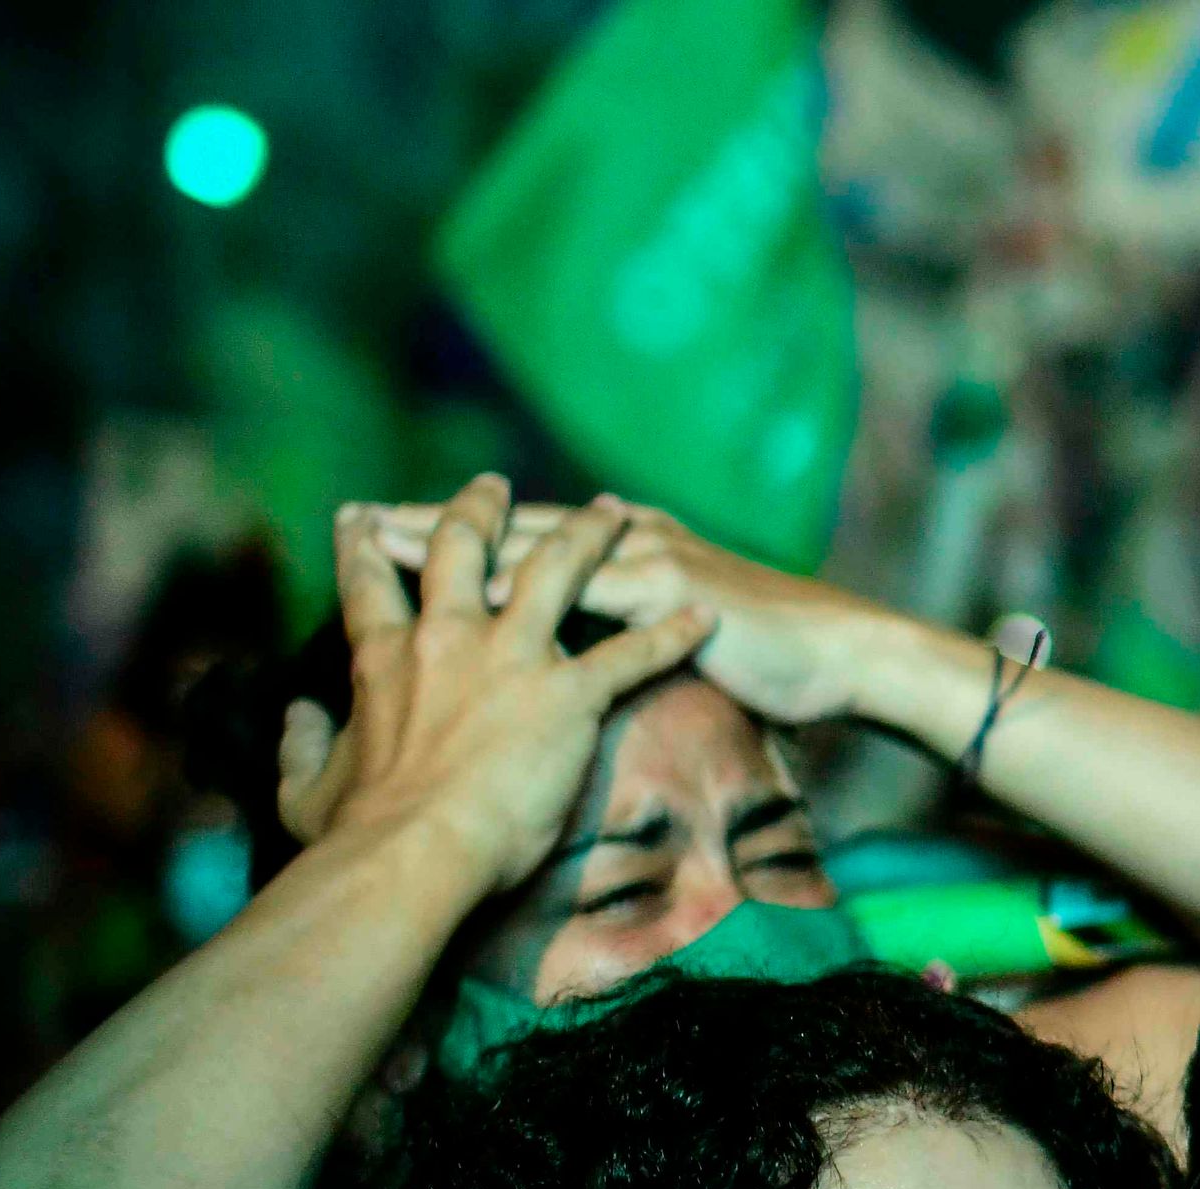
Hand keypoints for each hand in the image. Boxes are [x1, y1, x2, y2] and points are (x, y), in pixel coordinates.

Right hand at [315, 479, 712, 885]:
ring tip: (610, 509)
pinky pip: (632, 654)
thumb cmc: (357, 835)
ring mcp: (511, 659)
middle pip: (462, 548)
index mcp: (385, 657)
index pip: (370, 581)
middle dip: (478, 509)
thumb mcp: (308, 787)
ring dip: (586, 534)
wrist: (412, 856)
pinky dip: (673, 635)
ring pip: (556, 571)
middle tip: (494, 484)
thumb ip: (300, 745)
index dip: (367, 542)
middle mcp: (448, 638)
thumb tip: (296, 715)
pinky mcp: (568, 695)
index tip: (368, 514)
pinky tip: (704, 618)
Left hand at [371, 494, 892, 728]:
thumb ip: (645, 628)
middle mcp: (628, 540)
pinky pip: (578, 590)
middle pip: (505, 528)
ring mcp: (645, 560)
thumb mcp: (696, 632)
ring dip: (450, 540)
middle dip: (428, 522)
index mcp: (629, 548)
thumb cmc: (779, 660)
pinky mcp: (667, 594)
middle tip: (353, 515)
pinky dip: (520, 587)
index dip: (453, 529)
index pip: (523, 535)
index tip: (383, 529)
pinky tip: (466, 592)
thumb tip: (605, 645)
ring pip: (526, 546)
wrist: (846, 654)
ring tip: (381, 538)